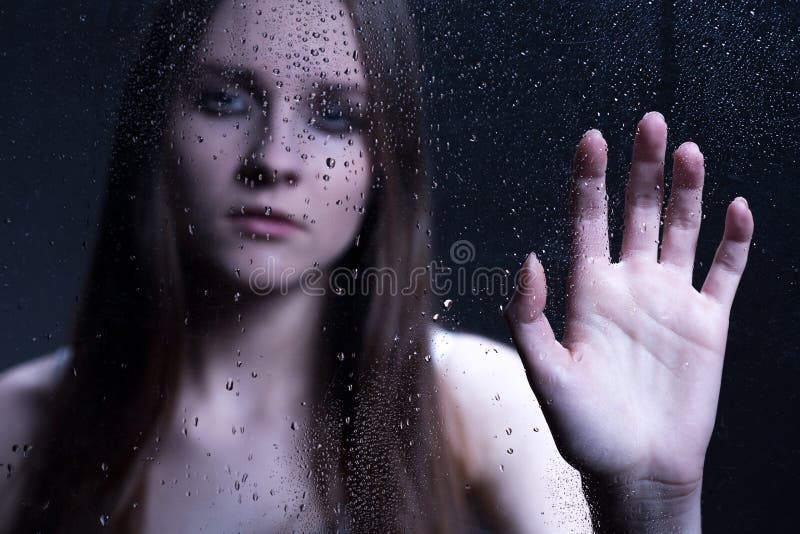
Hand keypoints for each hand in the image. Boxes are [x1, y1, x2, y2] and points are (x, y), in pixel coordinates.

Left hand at [504, 112, 752, 525]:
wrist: (638, 469)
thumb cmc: (585, 429)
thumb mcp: (545, 373)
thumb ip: (530, 317)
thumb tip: (528, 258)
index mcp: (589, 291)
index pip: (588, 219)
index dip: (589, 179)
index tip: (591, 137)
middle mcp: (630, 286)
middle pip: (638, 212)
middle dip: (643, 169)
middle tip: (650, 123)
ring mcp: (671, 301)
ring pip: (682, 231)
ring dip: (687, 191)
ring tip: (688, 151)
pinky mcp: (709, 322)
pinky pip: (727, 272)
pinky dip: (735, 241)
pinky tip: (736, 208)